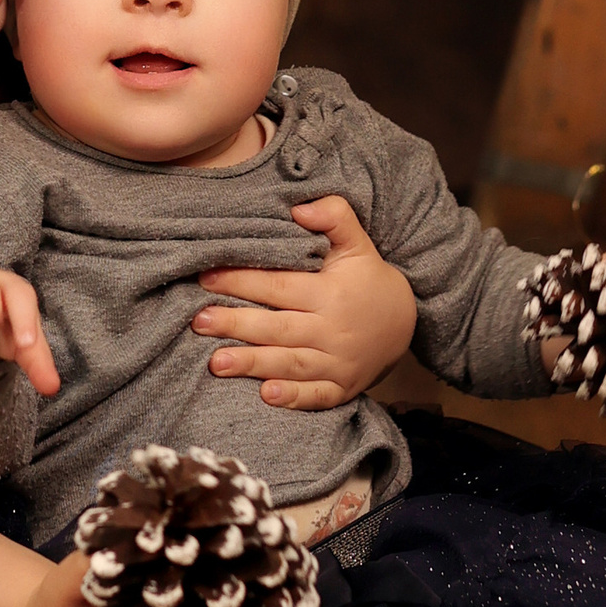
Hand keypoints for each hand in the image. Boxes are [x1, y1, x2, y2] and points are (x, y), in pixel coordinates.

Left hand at [194, 195, 416, 410]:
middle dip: (237, 325)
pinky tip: (267, 396)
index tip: (207, 276)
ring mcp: (338, 363)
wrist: (406, 322)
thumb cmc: (368, 278)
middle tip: (200, 321)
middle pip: (279, 327)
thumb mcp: (358, 243)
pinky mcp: (342, 388)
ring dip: (254, 365)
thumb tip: (298, 208)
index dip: (243, 281)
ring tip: (216, 363)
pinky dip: (294, 398)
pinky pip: (316, 396)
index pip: (281, 286)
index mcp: (331, 292)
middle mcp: (333, 330)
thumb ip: (334, 217)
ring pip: (291, 364)